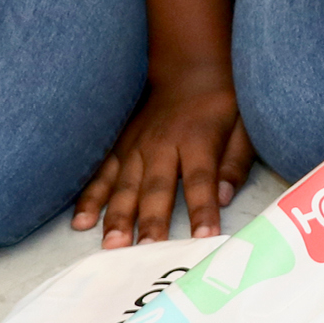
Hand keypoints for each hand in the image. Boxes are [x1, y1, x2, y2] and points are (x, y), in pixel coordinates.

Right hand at [75, 70, 252, 247]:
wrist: (188, 70)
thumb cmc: (222, 104)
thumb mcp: (243, 125)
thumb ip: (235, 162)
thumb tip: (226, 197)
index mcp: (197, 140)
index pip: (201, 180)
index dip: (203, 209)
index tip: (205, 238)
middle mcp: (162, 146)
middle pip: (157, 188)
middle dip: (152, 221)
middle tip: (148, 252)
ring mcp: (135, 147)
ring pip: (124, 187)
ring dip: (117, 217)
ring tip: (112, 246)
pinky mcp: (119, 148)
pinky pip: (101, 175)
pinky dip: (90, 199)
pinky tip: (80, 222)